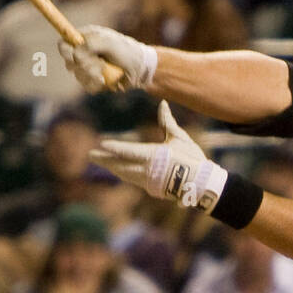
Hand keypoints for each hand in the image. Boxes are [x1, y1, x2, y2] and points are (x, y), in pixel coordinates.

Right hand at [59, 25, 157, 93]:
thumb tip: (76, 54)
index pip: (64, 44)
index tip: (76, 57)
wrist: (141, 69)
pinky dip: (96, 84)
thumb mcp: (110, 43)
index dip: (66, 52)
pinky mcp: (94, 80)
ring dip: (93, 75)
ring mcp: (88, 67)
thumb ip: (92, 44)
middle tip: (100, 64)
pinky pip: (87, 86)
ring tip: (106, 72)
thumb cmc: (127, 52)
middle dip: (85, 65)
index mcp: (85, 38)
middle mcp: (84, 52)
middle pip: (69, 62)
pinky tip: (106, 81)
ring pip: (78, 75)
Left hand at [90, 101, 229, 211]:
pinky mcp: (152, 188)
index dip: (112, 148)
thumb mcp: (180, 138)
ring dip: (112, 167)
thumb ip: (167, 122)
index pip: (126, 151)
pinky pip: (133, 180)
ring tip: (102, 161)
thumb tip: (162, 103)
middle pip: (119, 164)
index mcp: (152, 155)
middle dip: (104, 160)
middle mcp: (146, 169)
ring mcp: (148, 181)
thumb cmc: (192, 158)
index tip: (101, 144)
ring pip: (124, 173)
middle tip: (91, 155)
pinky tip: (118, 170)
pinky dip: (123, 174)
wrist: (201, 184)